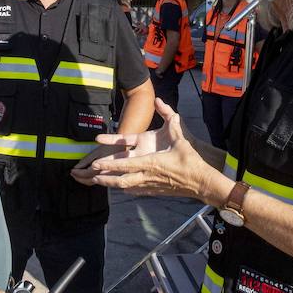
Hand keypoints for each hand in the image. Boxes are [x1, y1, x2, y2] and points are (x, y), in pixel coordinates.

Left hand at [71, 141, 132, 180]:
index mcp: (102, 168)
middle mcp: (105, 175)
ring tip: (79, 176)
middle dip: (79, 179)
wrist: (127, 147)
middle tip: (73, 175)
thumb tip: (76, 168)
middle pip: (89, 181)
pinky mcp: (112, 177)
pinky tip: (89, 176)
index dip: (77, 173)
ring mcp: (109, 177)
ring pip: (95, 183)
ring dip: (85, 180)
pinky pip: (100, 182)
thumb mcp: (97, 151)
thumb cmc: (113, 147)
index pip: (85, 174)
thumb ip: (86, 160)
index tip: (72, 171)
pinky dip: (92, 180)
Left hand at [75, 99, 225, 203]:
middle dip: (105, 179)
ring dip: (113, 185)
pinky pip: (137, 191)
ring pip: (127, 187)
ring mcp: (151, 185)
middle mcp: (148, 175)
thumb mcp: (179, 134)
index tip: (95, 164)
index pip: (124, 164)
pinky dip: (127, 188)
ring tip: (101, 183)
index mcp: (151, 162)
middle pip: (121, 180)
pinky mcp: (156, 191)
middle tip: (91, 177)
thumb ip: (168, 115)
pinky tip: (122, 188)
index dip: (108, 164)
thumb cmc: (191, 158)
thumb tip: (159, 100)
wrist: (202, 181)